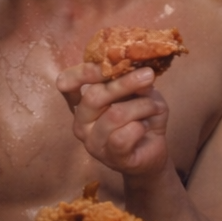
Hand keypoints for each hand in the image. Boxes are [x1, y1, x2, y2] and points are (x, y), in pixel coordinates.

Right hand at [57, 63, 169, 177]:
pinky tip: (145, 127)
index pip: (68, 83)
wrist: (153, 150)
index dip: (83, 72)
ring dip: (141, 107)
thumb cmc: (142, 117)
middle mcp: (82, 123)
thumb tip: (140, 74)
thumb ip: (136, 84)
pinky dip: (140, 127)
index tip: (107, 63)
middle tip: (148, 75)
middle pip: (94, 95)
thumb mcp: (141, 94)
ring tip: (153, 108)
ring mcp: (93, 142)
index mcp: (84, 103)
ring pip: (114, 114)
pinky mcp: (110, 157)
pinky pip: (123, 137)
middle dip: (124, 83)